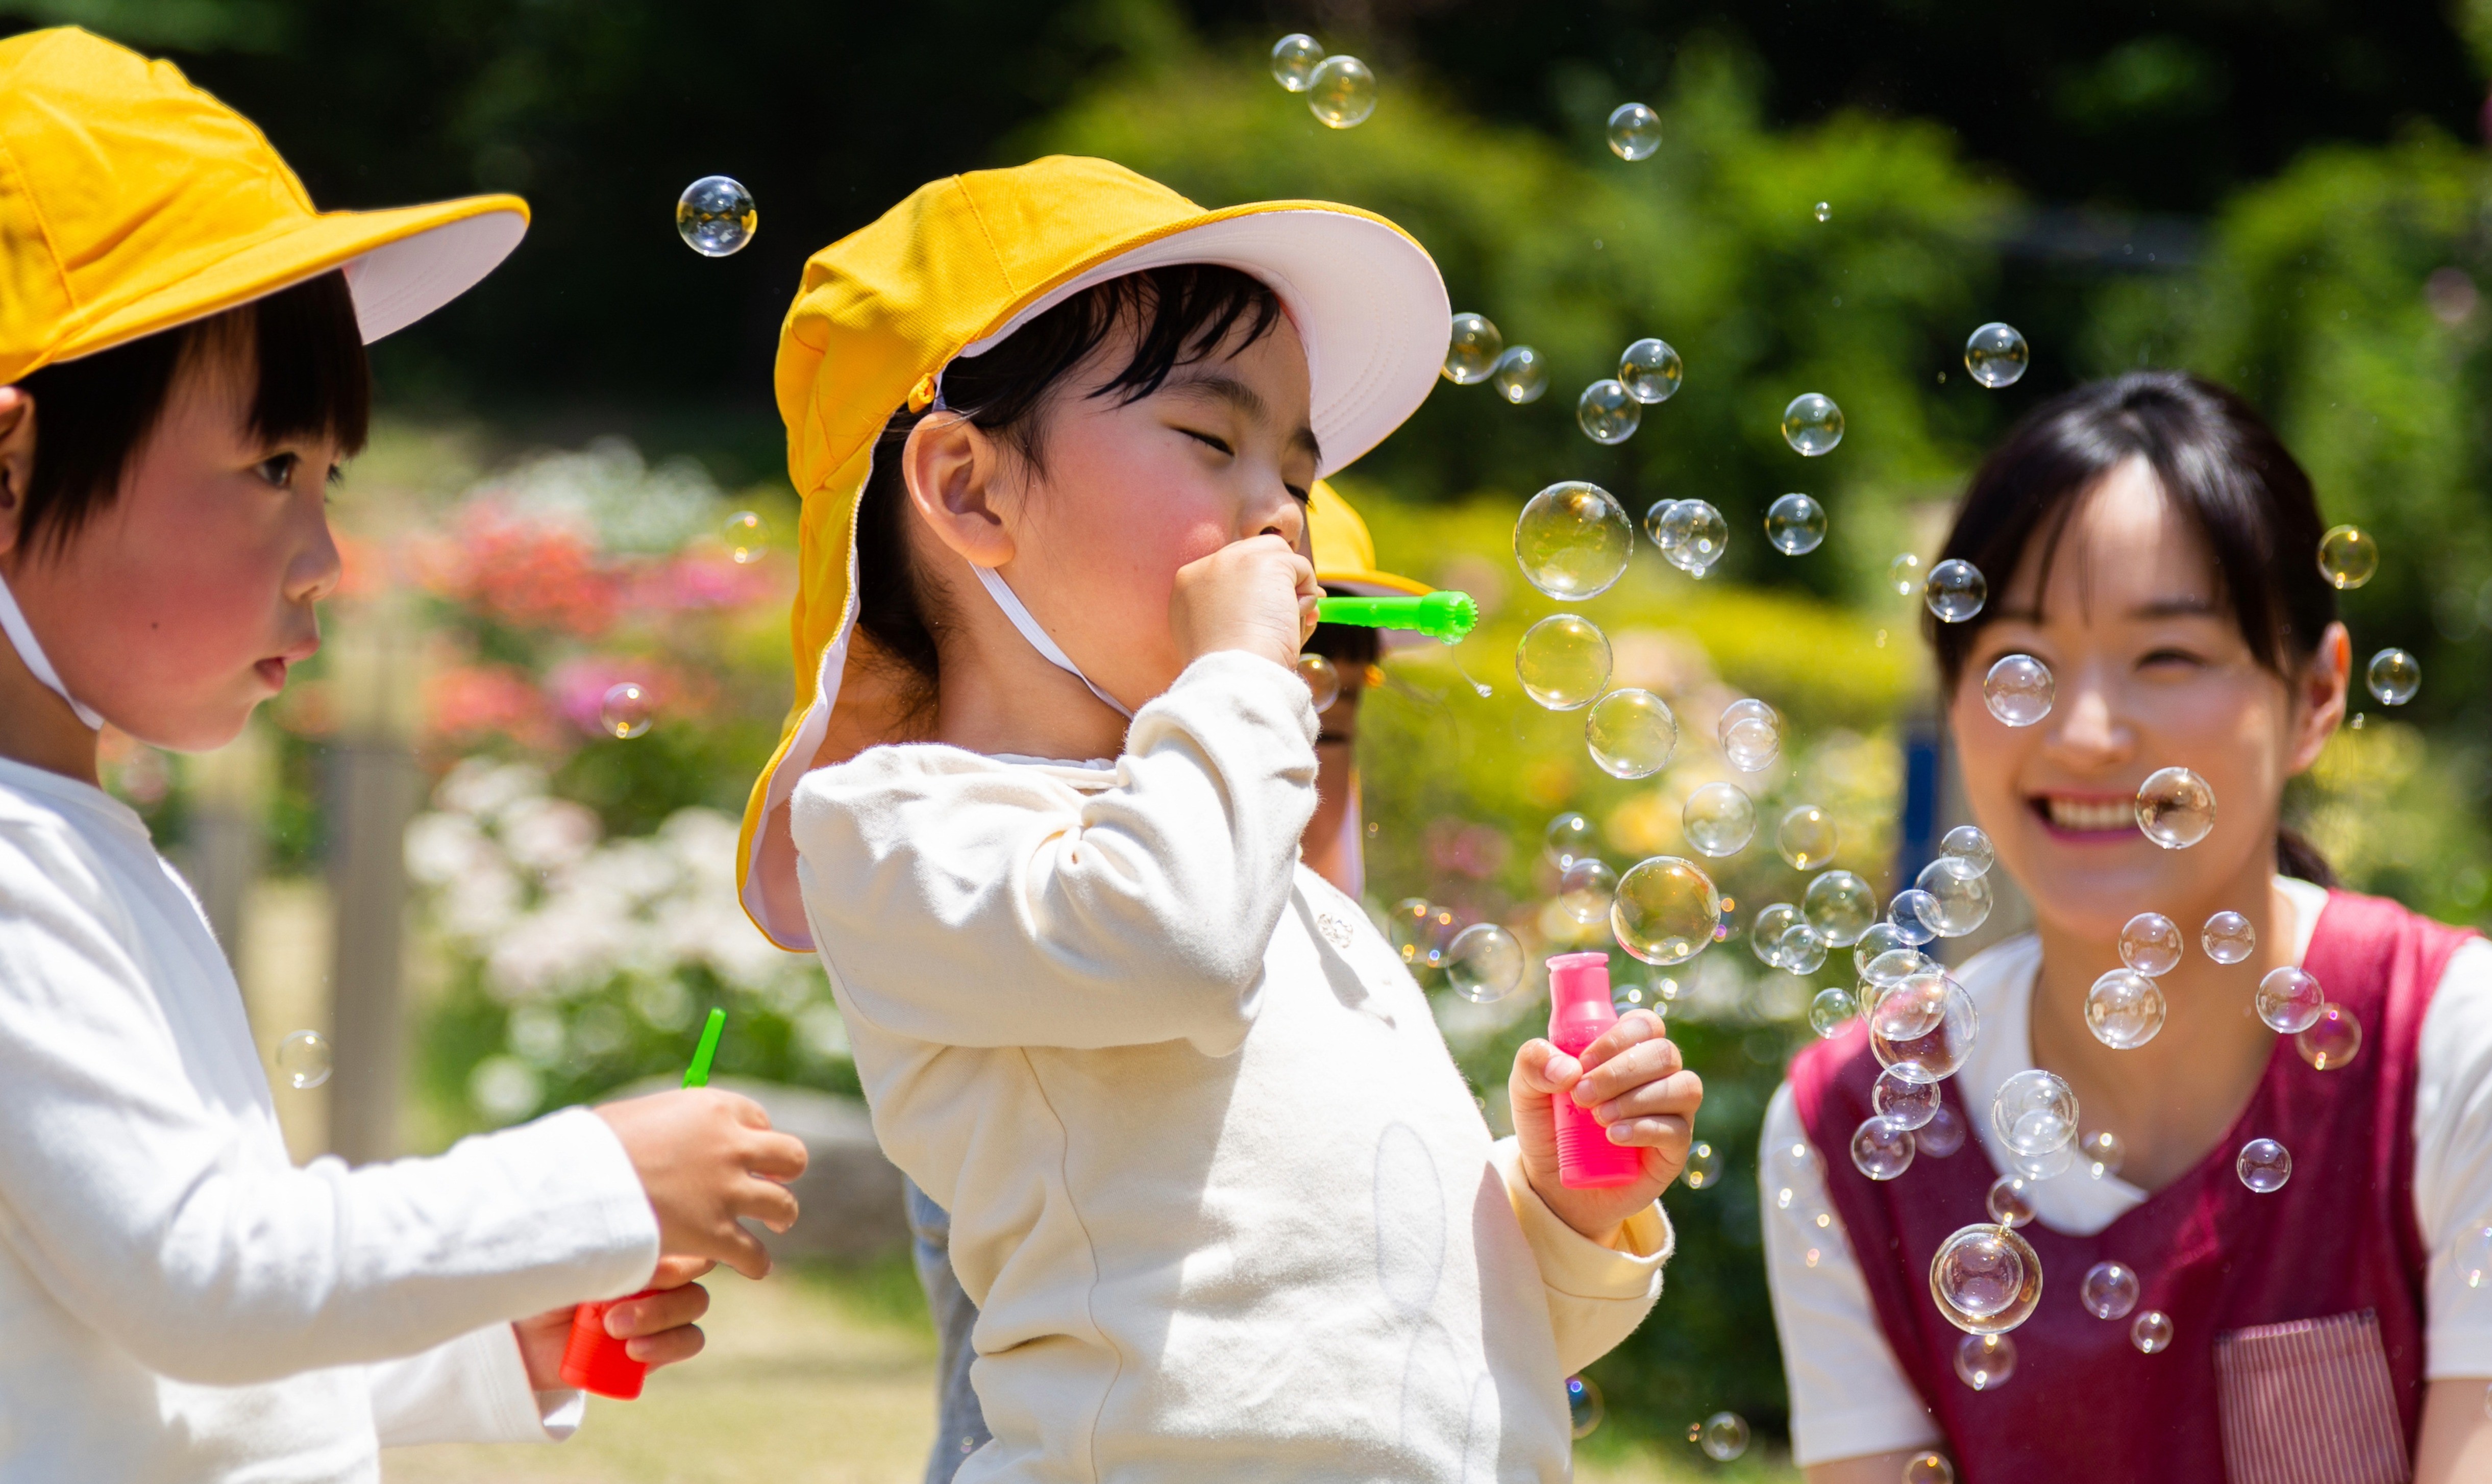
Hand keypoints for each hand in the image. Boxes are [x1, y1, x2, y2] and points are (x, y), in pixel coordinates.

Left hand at [515, 1254, 714, 1389]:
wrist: (523, 1339)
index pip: (686, 1226)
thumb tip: (636, 1234)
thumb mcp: (570, 1257)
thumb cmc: (543, 1285)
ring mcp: (663, 1307)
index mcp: (643, 1237)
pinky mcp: (659, 1344)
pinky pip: (690, 1340)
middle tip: (611, 1309)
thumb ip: (607, 1243)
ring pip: (695, 1302)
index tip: (635, 1256)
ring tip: (614, 1331)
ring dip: (660, 1316)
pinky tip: (634, 1352)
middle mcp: (659, 1269)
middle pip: (696, 1266)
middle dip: (660, 1284)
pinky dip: (668, 1346)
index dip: (674, 1241)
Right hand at [594, 1089, 807, 1278]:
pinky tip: (752, 1266)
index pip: (758, 1118)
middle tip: (770, 1185)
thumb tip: (673, 1131)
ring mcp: (726, 1192)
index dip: (753, 1138)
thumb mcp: (638, 1117)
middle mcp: (730, 1146)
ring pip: (783, 1205)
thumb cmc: (593, 1149)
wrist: (577, 1186)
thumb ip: (671, 1125)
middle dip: (784, 1171)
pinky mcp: (715, 1235)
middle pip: (789, 1156)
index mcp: (713, 1108)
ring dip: (781, 1216)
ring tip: (776, 1224)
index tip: (745, 1153)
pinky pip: (755, 1255)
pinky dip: (756, 1263)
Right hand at [1170, 533, 1319, 672]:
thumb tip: (1295, 604)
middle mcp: (1206, 566)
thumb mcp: (1225, 641)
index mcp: (1187, 588)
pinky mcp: (1265, 561)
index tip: (1266, 619)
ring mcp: (1234, 559)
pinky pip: (1300, 566)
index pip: (1231, 572)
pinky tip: (1293, 620)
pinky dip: (1308, 594)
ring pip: (1278, 555)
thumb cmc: (1232, 671)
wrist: (1234, 675)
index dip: (1255, 591)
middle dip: (1275, 584)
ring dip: (1291, 587)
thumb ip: (1244, 616)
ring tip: (1286, 624)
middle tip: (1287, 619)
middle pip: (1253, 557)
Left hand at [1508, 1010, 1703, 1241]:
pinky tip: (1614, 1136)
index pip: (1645, 1025)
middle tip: (1582, 1096)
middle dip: (1621, 1071)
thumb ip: (1533, 1063)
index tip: (1583, 1061)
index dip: (1618, 1037)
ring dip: (1636, 1099)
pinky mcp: (1674, 1149)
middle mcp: (1656, 1077)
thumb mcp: (1526, 1091)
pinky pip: (1678, 1129)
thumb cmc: (1548, 1127)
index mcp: (1626, 1052)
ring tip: (1598, 1118)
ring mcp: (1670, 1112)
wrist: (1555, 1185)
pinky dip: (1644, 1128)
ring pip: (1684, 1087)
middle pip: (1664, 1053)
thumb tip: (1567, 1068)